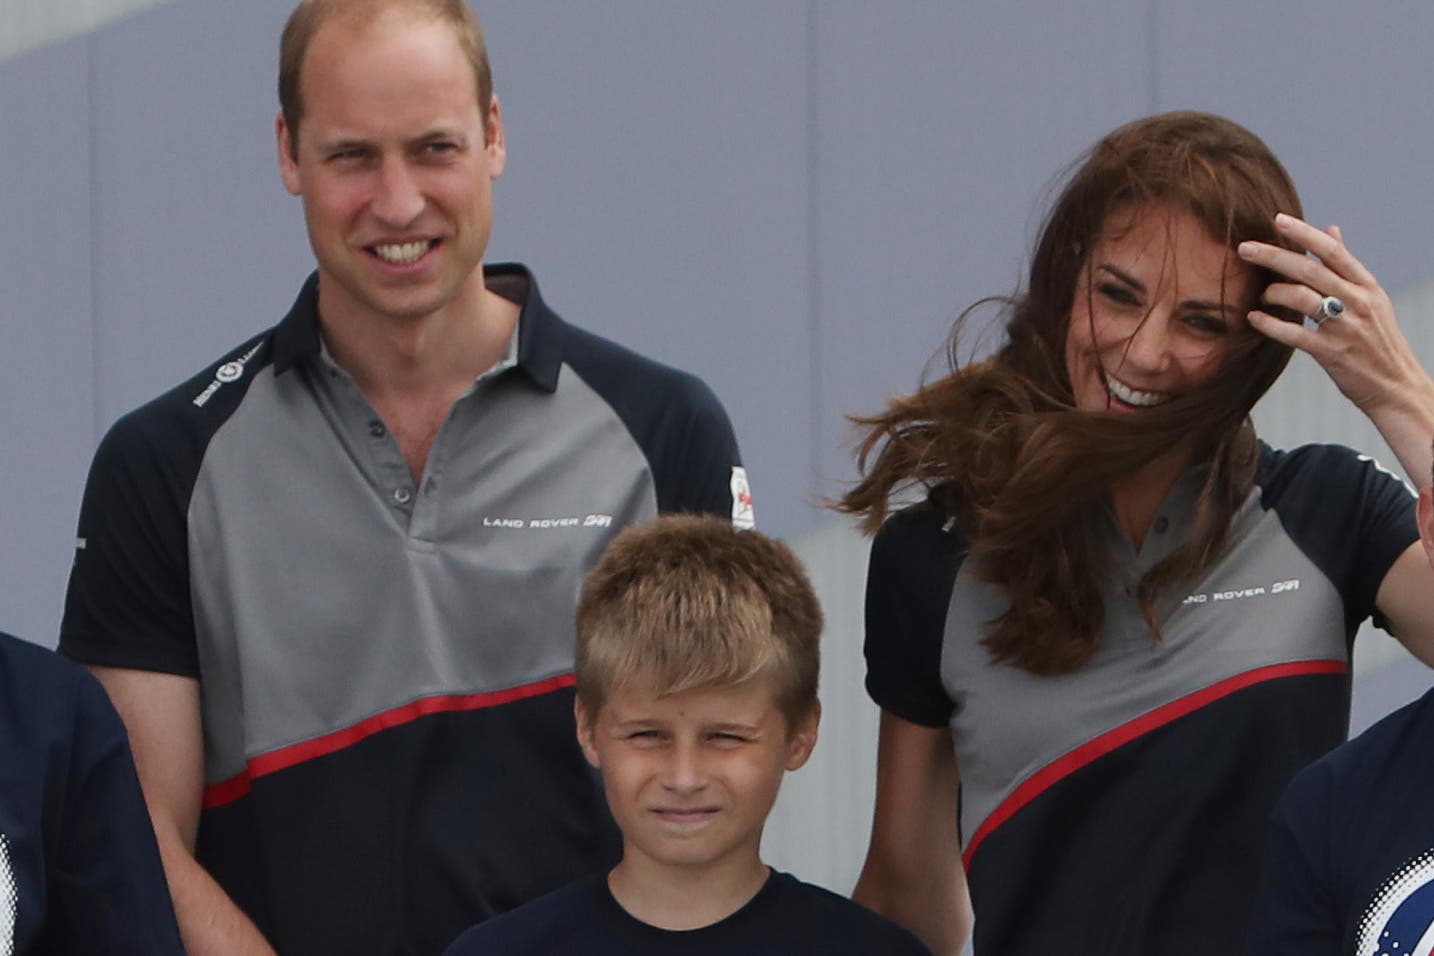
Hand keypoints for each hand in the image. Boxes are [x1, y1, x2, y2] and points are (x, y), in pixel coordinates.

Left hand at [1236, 212, 1424, 413]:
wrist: (1396, 386)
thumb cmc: (1377, 339)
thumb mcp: (1371, 297)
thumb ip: (1345, 266)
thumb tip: (1331, 230)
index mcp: (1367, 286)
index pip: (1333, 252)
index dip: (1304, 233)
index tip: (1278, 220)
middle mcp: (1358, 302)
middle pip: (1310, 270)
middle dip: (1274, 256)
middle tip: (1245, 248)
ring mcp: (1346, 327)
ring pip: (1301, 298)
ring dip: (1273, 293)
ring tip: (1261, 296)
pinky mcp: (1332, 353)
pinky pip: (1294, 334)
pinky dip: (1270, 324)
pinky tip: (1254, 318)